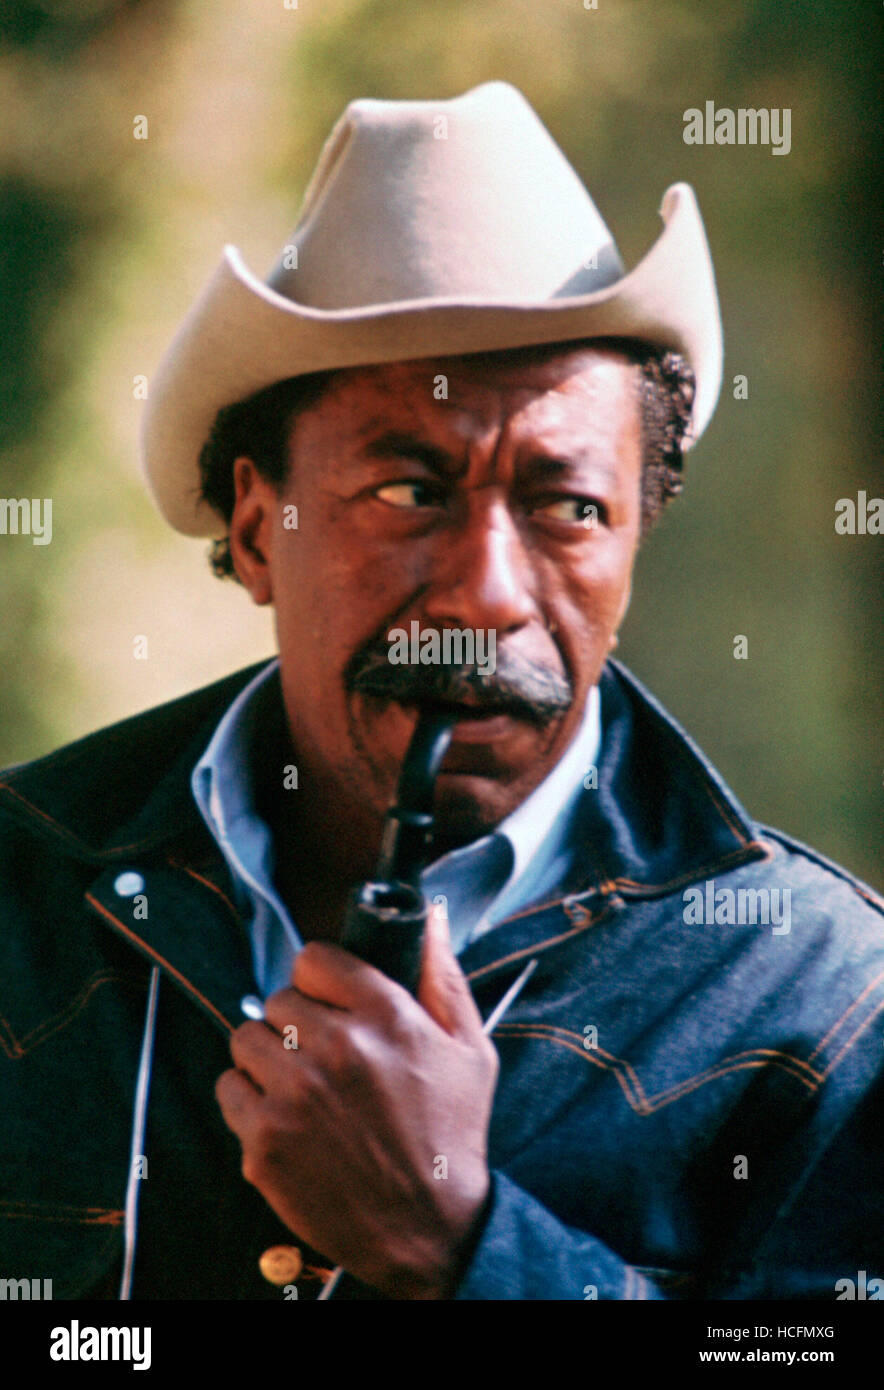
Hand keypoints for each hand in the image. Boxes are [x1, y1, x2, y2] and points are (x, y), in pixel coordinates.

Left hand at [215, 904, 498, 1297]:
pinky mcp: (264, 1141)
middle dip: (296, 1022)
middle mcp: (336, 1048)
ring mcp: (295, 1096)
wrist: (430, 1230)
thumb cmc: (451, 1134)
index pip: (313, 958)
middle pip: (278, 999)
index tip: (331, 1003)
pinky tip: (284, 1117)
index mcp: (385, 1016)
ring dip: (268, 1057)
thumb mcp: (470, 1049)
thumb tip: (430, 917)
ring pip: (246, 1039)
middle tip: (322, 1055)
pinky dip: (248, 1100)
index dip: (320, 979)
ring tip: (301, 1085)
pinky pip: (229, 1089)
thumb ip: (443, 976)